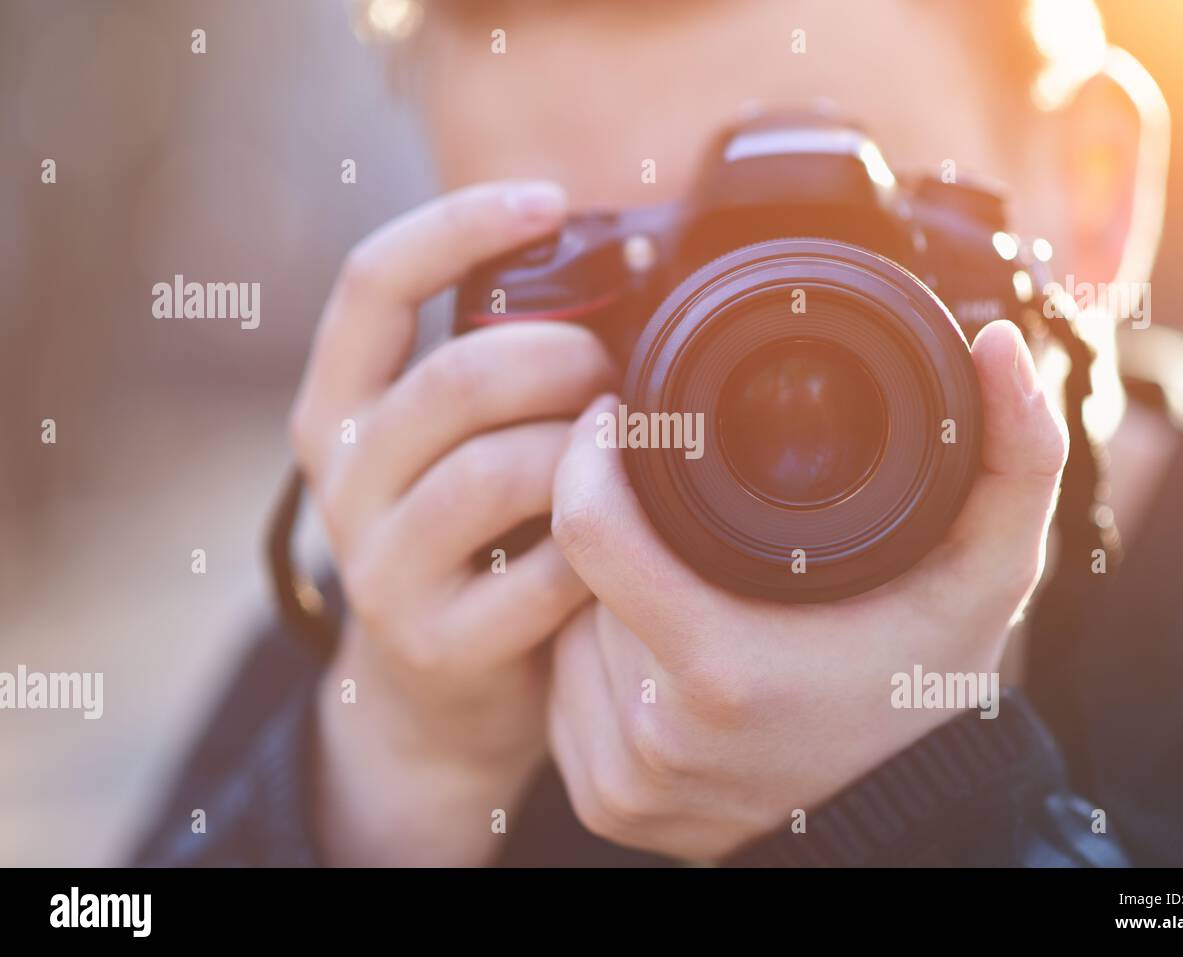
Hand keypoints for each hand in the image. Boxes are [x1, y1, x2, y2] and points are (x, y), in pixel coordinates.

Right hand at [289, 181, 616, 863]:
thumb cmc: (470, 538)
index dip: (460, 224)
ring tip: (626, 448)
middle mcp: (343, 478)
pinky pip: (544, 572)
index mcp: (338, 406)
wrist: (435, 693)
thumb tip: (618, 271)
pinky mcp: (438, 642)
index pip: (373, 283)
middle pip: (459, 377)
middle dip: (566, 359)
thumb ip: (492, 367)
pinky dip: (601, 542)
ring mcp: (382, 566)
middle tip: (618, 373)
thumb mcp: (450, 442)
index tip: (551, 201)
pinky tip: (622, 534)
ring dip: (587, 452)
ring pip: (498, 472)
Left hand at [545, 320, 1067, 859]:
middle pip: (584, 579)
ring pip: (568, 634)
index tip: (618, 420)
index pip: (591, 528)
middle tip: (677, 514)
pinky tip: (660, 654)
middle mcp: (656, 735)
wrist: (906, 822)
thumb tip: (998, 343)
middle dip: (621, 528)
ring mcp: (623, 779)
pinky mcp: (607, 802)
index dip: (591, 455)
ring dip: (606, 594)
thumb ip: (1013, 458)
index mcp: (724, 670)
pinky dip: (599, 659)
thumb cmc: (932, 687)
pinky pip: (565, 696)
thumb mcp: (989, 574)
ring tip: (685, 587)